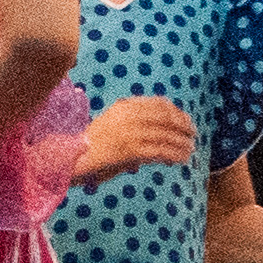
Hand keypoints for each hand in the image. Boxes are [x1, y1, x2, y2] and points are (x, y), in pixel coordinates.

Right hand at [77, 97, 198, 183]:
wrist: (70, 159)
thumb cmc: (89, 148)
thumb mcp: (112, 129)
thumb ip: (132, 128)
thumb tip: (156, 140)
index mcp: (123, 107)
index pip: (157, 103)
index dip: (175, 111)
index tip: (185, 119)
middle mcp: (128, 115)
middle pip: (165, 116)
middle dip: (182, 124)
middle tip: (193, 134)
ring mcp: (129, 131)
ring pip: (165, 134)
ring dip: (181, 142)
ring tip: (190, 150)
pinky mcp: (130, 149)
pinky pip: (160, 151)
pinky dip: (174, 154)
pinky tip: (180, 160)